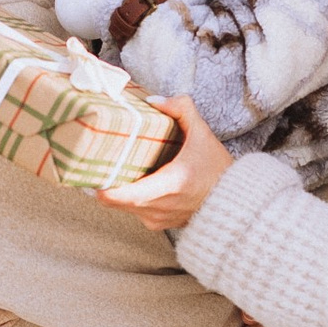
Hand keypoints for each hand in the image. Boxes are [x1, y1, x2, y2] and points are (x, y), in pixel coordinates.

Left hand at [102, 94, 236, 229]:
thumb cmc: (218, 170)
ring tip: (118, 169)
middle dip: (106, 182)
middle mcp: (158, 208)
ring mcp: (158, 220)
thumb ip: (181, 109)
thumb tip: (154, 101)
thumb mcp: (203, 134)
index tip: (91, 170)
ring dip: (119, 191)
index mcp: (166, 186)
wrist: (236, 201)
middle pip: (114, 201)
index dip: (100, 185)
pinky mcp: (159, 225)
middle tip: (99, 162)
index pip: (119, 196)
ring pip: (123, 207)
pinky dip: (132, 198)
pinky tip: (136, 181)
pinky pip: (135, 211)